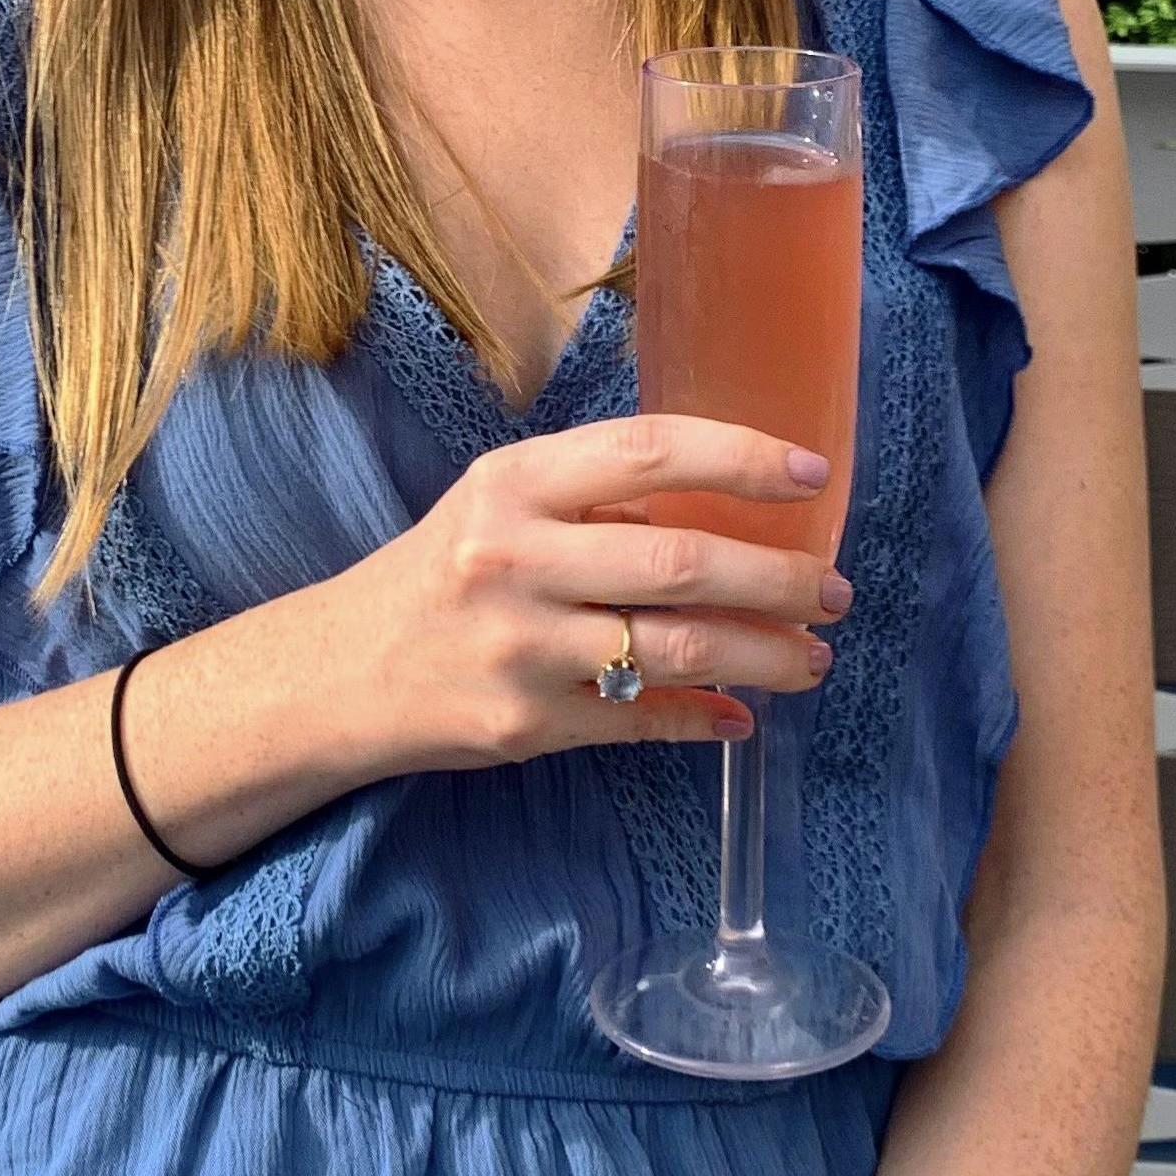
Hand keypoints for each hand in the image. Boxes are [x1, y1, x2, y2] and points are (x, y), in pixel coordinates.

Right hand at [333, 414, 850, 768]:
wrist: (341, 671)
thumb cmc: (442, 572)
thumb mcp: (500, 505)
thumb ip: (597, 499)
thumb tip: (732, 510)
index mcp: (516, 484)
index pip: (650, 451)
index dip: (742, 458)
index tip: (811, 478)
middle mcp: (516, 559)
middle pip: (682, 562)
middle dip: (780, 579)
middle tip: (834, 590)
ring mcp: (522, 648)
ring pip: (678, 650)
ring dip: (766, 655)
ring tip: (813, 657)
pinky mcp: (525, 724)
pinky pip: (642, 722)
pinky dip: (704, 720)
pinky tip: (741, 715)